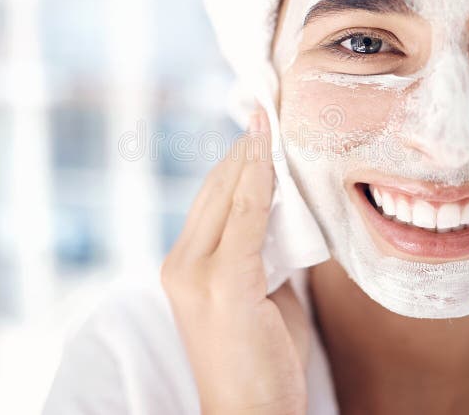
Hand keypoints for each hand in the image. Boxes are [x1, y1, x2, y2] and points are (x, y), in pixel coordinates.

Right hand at [161, 108, 308, 414]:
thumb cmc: (263, 361)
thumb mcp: (264, 295)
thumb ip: (267, 252)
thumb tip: (289, 213)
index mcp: (185, 265)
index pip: (212, 199)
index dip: (238, 160)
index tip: (259, 125)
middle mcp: (180, 263)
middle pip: (216, 189)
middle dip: (245, 147)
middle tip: (267, 106)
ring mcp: (195, 274)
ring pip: (228, 195)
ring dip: (252, 155)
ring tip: (271, 117)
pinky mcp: (221, 285)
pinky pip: (247, 218)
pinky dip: (259, 181)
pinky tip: (270, 152)